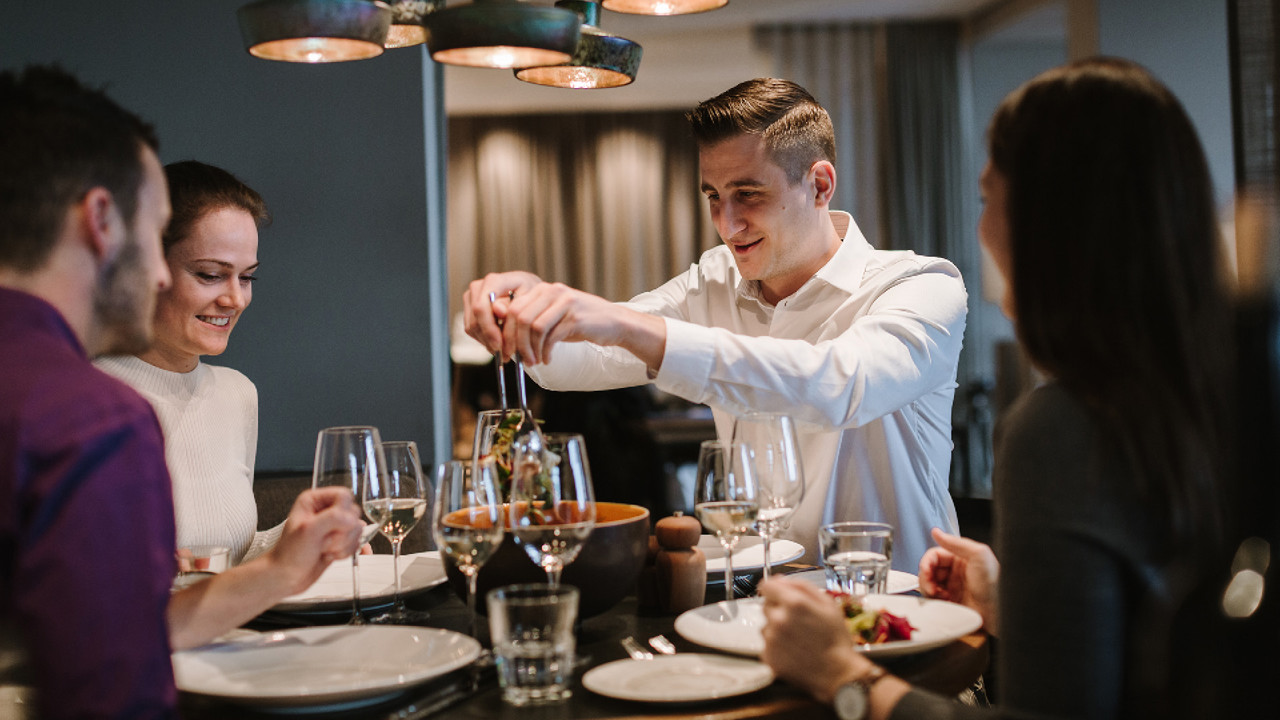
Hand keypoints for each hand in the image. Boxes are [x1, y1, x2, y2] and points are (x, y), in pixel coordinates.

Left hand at [266, 486, 364, 594]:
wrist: (288, 577)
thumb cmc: (289, 554)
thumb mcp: (308, 531)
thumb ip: (332, 518)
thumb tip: (352, 519)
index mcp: (315, 501)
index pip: (343, 496)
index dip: (342, 513)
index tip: (331, 527)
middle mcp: (326, 511)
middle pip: (353, 514)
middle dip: (342, 533)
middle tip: (324, 540)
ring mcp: (334, 527)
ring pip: (357, 529)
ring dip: (343, 544)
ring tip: (325, 549)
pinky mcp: (340, 541)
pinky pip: (356, 542)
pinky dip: (346, 552)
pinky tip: (330, 555)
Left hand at [464, 271, 666, 367]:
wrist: (614, 323)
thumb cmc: (580, 323)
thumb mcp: (552, 318)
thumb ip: (531, 321)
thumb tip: (504, 337)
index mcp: (542, 290)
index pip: (512, 308)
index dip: (505, 332)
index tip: (505, 350)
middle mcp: (552, 292)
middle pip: (519, 316)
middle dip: (514, 342)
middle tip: (517, 359)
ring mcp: (565, 303)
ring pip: (533, 328)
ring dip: (530, 350)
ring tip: (534, 361)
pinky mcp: (575, 318)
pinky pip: (551, 337)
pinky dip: (546, 352)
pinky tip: (548, 359)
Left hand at [758, 577, 874, 703]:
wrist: (836, 673)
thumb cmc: (835, 639)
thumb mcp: (828, 604)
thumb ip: (802, 586)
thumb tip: (781, 580)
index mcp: (794, 603)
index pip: (766, 586)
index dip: (774, 588)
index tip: (779, 594)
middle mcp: (779, 619)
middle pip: (766, 605)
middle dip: (779, 609)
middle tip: (798, 621)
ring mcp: (771, 639)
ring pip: (766, 625)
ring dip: (777, 628)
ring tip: (798, 638)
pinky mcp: (768, 656)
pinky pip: (767, 644)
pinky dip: (777, 646)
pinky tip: (793, 649)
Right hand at [918, 527, 999, 633]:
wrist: (999, 613)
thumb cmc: (994, 584)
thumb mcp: (979, 556)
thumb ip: (956, 543)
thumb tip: (936, 532)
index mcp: (961, 557)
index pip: (935, 555)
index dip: (927, 562)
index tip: (927, 571)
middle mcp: (955, 571)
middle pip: (929, 569)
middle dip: (926, 577)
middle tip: (932, 587)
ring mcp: (952, 587)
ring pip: (928, 584)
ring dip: (929, 589)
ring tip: (940, 595)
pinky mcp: (950, 602)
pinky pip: (933, 598)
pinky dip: (934, 599)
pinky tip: (944, 602)